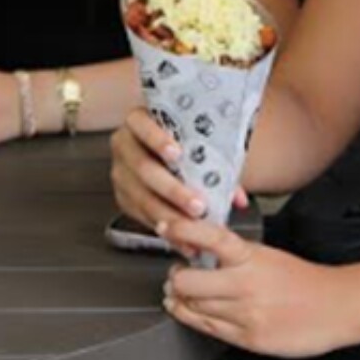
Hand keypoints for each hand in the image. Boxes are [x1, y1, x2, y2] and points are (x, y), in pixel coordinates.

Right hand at [110, 108, 248, 236]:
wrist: (158, 152)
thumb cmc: (181, 142)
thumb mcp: (195, 142)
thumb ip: (217, 163)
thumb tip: (238, 198)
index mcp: (138, 121)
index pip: (141, 124)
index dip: (157, 139)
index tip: (177, 153)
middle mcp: (124, 146)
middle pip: (143, 168)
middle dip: (172, 189)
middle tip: (198, 206)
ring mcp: (120, 172)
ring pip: (141, 197)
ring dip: (170, 215)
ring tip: (194, 227)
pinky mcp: (122, 197)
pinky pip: (141, 215)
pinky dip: (164, 228)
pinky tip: (183, 238)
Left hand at [161, 218, 359, 357]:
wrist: (338, 306)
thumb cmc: (304, 280)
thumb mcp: (267, 255)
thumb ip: (235, 254)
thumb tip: (201, 247)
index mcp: (251, 256)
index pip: (210, 237)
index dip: (183, 230)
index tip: (166, 226)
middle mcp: (245, 284)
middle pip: (188, 281)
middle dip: (174, 278)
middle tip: (175, 273)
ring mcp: (246, 313)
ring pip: (194, 307)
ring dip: (180, 299)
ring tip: (179, 292)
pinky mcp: (249, 337)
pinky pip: (208, 328)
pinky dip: (191, 318)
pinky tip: (188, 311)